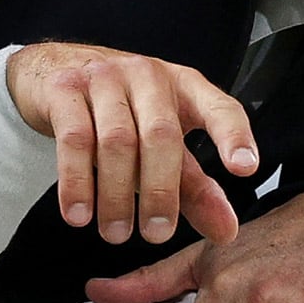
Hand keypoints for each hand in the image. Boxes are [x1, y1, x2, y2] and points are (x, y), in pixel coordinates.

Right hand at [7, 43, 258, 246]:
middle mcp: (149, 77)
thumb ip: (194, 187)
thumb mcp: (164, 143)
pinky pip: (74, 140)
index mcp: (185, 87)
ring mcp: (105, 79)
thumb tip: (224, 231)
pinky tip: (79, 213)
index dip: (234, 136)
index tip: (245, 168)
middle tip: (157, 234)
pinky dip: (77, 182)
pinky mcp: (65, 89)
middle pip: (161, 135)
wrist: (57, 68)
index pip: (219, 107)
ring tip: (116, 234)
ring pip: (116, 141)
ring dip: (116, 196)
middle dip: (161, 191)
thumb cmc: (122, 110)